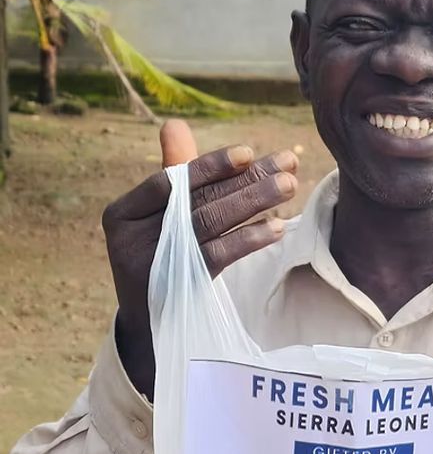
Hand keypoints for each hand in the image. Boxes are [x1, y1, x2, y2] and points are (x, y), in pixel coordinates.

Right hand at [102, 119, 298, 397]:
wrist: (152, 329)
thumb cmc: (160, 262)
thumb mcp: (160, 221)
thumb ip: (173, 176)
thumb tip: (174, 124)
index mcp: (121, 212)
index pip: (172, 180)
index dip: (212, 165)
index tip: (250, 153)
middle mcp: (130, 237)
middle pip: (198, 199)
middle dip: (247, 179)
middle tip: (288, 164)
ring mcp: (151, 265)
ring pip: (211, 223)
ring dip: (255, 201)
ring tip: (290, 186)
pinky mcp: (177, 288)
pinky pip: (219, 256)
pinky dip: (250, 239)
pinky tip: (278, 227)